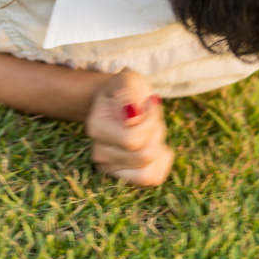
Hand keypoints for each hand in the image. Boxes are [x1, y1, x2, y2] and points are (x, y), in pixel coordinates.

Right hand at [85, 68, 172, 186]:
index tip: (149, 103)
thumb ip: (127, 94)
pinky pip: (153, 178)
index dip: (150, 121)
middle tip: (149, 116)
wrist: (124, 101)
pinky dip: (161, 162)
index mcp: (96, 128)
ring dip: (158, 148)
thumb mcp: (128, 80)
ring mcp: (110, 168)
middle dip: (155, 133)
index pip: (133, 139)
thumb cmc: (127, 90)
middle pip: (144, 156)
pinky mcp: (125, 177)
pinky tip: (156, 144)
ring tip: (151, 130)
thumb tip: (131, 117)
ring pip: (148, 172)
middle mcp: (99, 153)